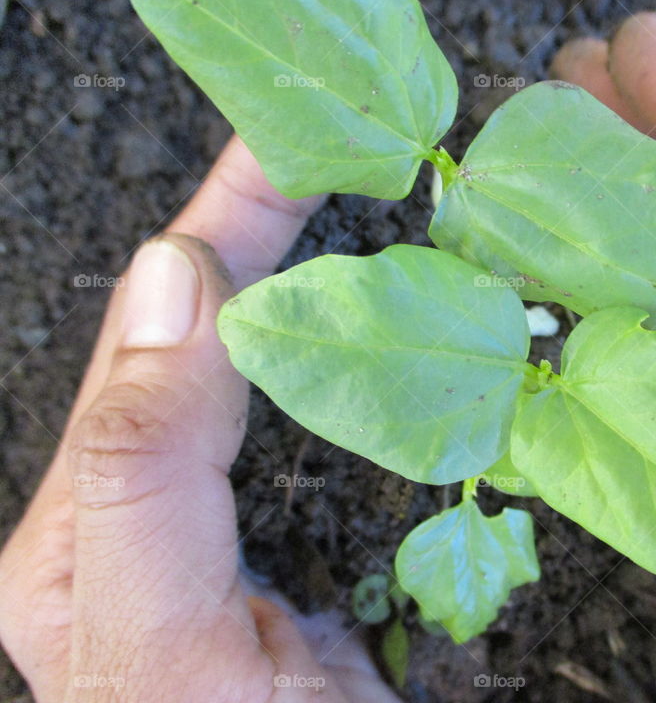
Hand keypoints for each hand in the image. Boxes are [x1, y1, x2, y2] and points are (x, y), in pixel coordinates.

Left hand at [0, 137, 399, 701]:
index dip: (227, 219)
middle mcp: (177, 492)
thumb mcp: (147, 629)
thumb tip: (174, 278)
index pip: (168, 320)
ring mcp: (264, 513)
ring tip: (399, 215)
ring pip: (308, 370)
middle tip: (349, 147)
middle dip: (289, 230)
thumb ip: (142, 466)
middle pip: (236, 325)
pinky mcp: (335, 539)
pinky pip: (371, 430)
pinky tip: (438, 332)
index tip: (295, 141)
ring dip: (355, 288)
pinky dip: (409, 371)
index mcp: (103, 502)